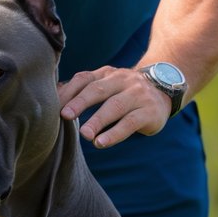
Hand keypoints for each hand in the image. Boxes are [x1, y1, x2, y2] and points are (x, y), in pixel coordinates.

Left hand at [57, 66, 171, 148]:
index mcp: (106, 74)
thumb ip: (83, 90)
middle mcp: (122, 80)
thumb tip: (53, 97)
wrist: (164, 91)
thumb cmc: (124, 92)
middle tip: (65, 116)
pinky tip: (102, 142)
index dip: (68, 92)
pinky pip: (130, 122)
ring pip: (115, 106)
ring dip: (98, 120)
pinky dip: (115, 133)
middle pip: (98, 89)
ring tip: (85, 135)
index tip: (53, 106)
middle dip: (80, 102)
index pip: (84, 79)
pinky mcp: (149, 111)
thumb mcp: (106, 85)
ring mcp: (137, 94)